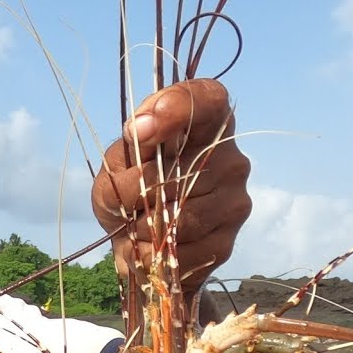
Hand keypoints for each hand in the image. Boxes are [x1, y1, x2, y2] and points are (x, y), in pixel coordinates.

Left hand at [92, 78, 250, 295]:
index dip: (177, 107)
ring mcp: (235, 201)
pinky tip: (149, 246)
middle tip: (126, 201)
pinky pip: (181, 250)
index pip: (208, 99)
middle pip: (178, 173)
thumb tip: (140, 129)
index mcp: (205, 125)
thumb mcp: (116, 165)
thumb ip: (128, 147)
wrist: (138, 241)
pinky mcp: (226, 241)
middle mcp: (231, 159)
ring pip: (180, 216)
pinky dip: (153, 252)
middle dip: (137, 193)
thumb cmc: (128, 190)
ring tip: (135, 225)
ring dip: (142, 226)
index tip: (138, 128)